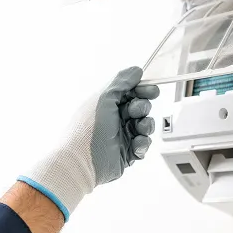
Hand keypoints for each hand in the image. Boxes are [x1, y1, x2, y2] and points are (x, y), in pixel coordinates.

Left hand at [18, 67, 159, 219]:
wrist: (80, 162)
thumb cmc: (87, 129)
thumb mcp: (103, 98)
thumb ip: (121, 81)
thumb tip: (136, 70)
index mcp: (106, 104)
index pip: (130, 92)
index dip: (143, 90)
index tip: (151, 91)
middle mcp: (114, 118)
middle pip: (141, 107)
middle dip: (142, 108)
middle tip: (135, 113)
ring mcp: (121, 136)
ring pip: (145, 125)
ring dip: (145, 126)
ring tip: (138, 130)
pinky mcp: (127, 153)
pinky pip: (144, 145)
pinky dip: (143, 144)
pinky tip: (136, 145)